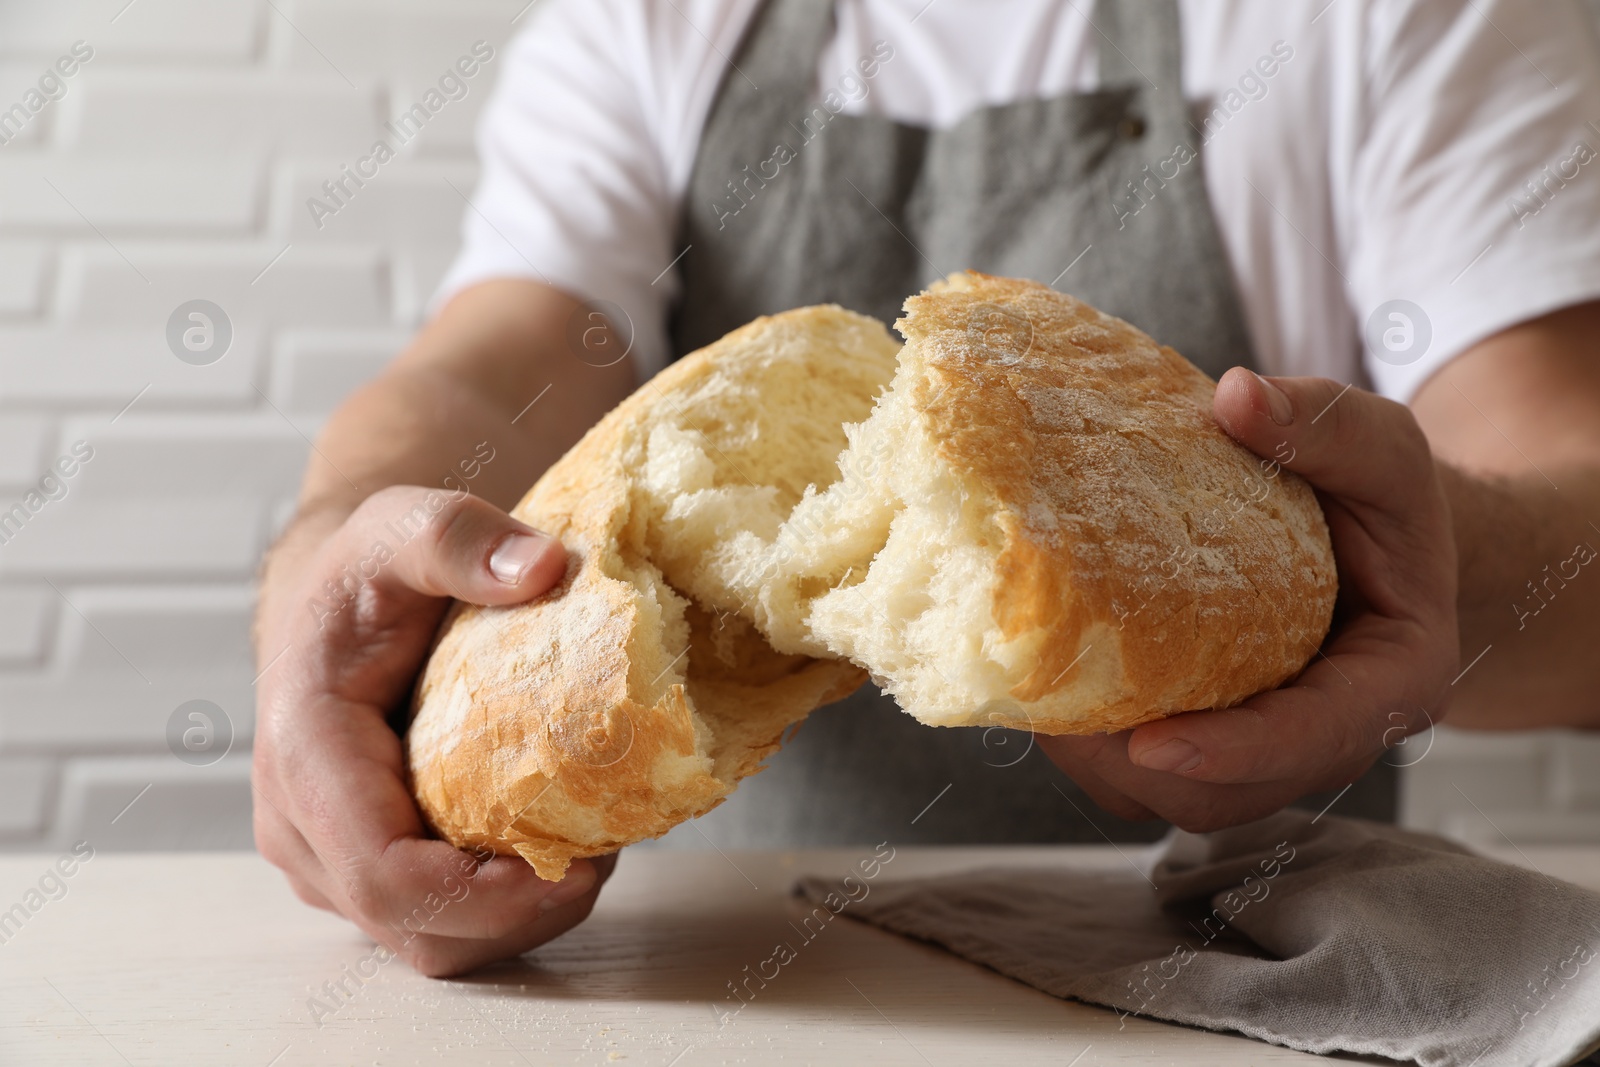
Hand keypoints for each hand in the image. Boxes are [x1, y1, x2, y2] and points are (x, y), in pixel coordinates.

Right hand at [252, 486, 613, 975]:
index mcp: (305, 757)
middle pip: (419, 928)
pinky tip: (555, 847)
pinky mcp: (367, 874)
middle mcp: (302, 829)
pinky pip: (441, 924)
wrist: (337, 603)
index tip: (574, 865)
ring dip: (521, 916)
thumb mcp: (405, 525)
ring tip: (586, 847)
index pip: (384, 876)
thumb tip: (547, 568)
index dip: (485, 896)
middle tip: (603, 853)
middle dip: (521, 913)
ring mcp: (331, 862)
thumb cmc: (368, 571)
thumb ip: (460, 538)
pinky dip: (506, 906)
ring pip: (434, 941)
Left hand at [1039, 370, 1459, 831]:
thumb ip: (1327, 424)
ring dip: (1100, 761)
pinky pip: (1142, 769)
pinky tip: (1043, 678)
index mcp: (1388, 683)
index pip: (1315, 739)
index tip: (1154, 744)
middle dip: (1141, 768)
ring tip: (1036, 692)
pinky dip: (1091, 741)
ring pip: (1172, 796)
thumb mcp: (1380, 446)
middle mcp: (1322, 735)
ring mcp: (1259, 748)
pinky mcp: (1208, 736)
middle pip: (1229, 795)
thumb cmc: (1381, 499)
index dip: (1236, 753)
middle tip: (1058, 707)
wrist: (1369, 537)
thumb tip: (1235, 396)